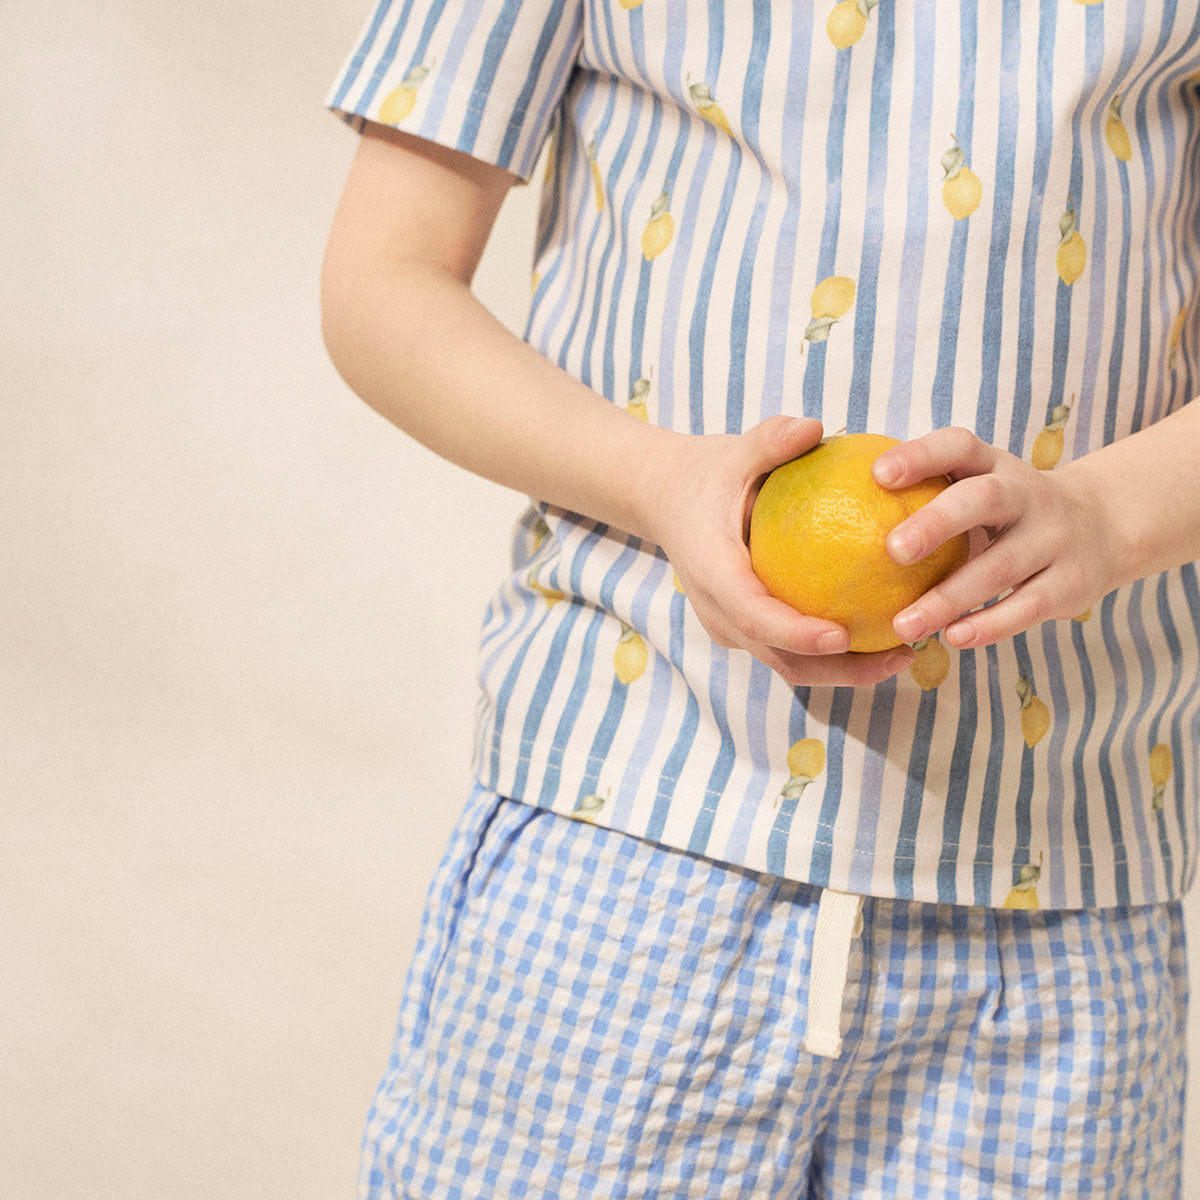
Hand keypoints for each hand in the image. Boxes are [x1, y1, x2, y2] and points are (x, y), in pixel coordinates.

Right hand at [638, 416, 916, 686]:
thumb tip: (815, 426)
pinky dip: (831, 655)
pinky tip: (881, 635)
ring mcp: (730, 626)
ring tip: (902, 655)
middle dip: (839, 670)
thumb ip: (770, 441)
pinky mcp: (745, 629)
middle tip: (899, 657)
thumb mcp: (735, 451)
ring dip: (843, 671)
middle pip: (779, 658)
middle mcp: (718, 611)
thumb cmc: (706, 473)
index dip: (796, 634)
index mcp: (712, 574)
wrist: (663, 500)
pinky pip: (789, 650)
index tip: (842, 636)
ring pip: (787, 664)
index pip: (754, 616)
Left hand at [871, 426, 1118, 648]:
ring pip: (1001, 566)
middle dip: (937, 522)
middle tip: (891, 549)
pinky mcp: (1072, 582)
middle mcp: (1027, 494)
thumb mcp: (973, 487)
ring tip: (904, 624)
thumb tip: (829, 501)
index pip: (958, 445)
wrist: (1101, 527)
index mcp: (993, 465)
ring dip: (950, 597)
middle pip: (983, 500)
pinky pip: (1027, 607)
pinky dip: (990, 625)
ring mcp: (1055, 538)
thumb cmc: (1001, 512)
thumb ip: (921, 493)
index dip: (920, 455)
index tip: (876, 474)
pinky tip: (952, 639)